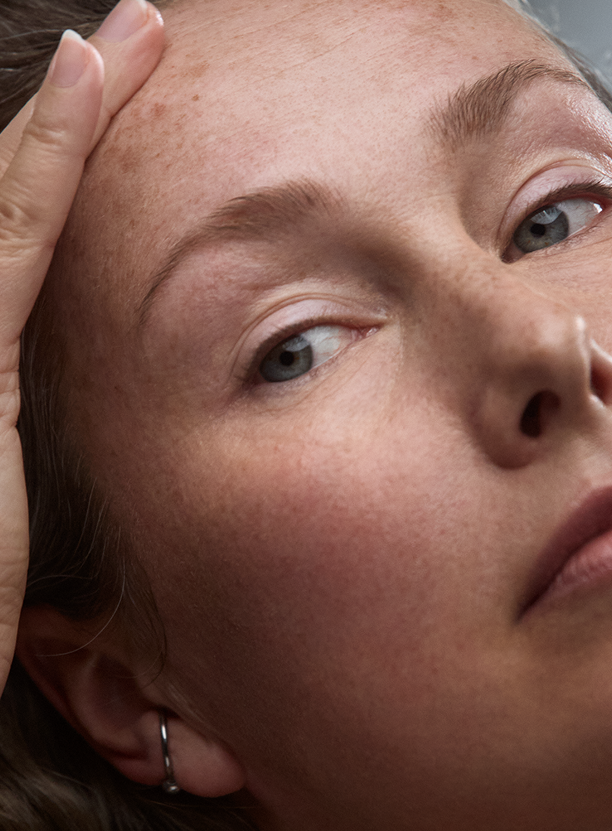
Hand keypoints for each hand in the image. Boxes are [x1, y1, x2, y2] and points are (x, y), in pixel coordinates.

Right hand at [0, 0, 163, 693]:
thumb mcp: (8, 471)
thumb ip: (26, 402)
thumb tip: (53, 371)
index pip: (10, 223)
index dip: (52, 148)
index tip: (102, 82)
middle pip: (0, 191)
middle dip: (65, 110)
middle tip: (129, 34)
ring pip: (1, 197)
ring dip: (67, 113)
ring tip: (128, 37)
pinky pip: (12, 238)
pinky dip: (47, 160)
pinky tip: (85, 89)